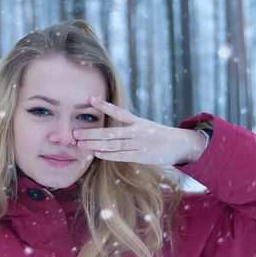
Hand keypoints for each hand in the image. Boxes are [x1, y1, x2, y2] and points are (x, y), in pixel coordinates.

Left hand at [73, 97, 206, 164]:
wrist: (179, 145)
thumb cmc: (157, 135)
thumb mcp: (144, 125)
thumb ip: (127, 126)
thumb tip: (107, 127)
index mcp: (137, 121)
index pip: (118, 112)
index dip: (104, 106)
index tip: (91, 99)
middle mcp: (136, 132)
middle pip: (110, 132)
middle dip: (91, 132)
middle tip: (76, 132)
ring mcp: (138, 145)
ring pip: (113, 145)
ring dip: (95, 144)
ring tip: (81, 143)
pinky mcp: (140, 156)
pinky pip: (121, 156)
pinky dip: (108, 155)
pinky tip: (96, 153)